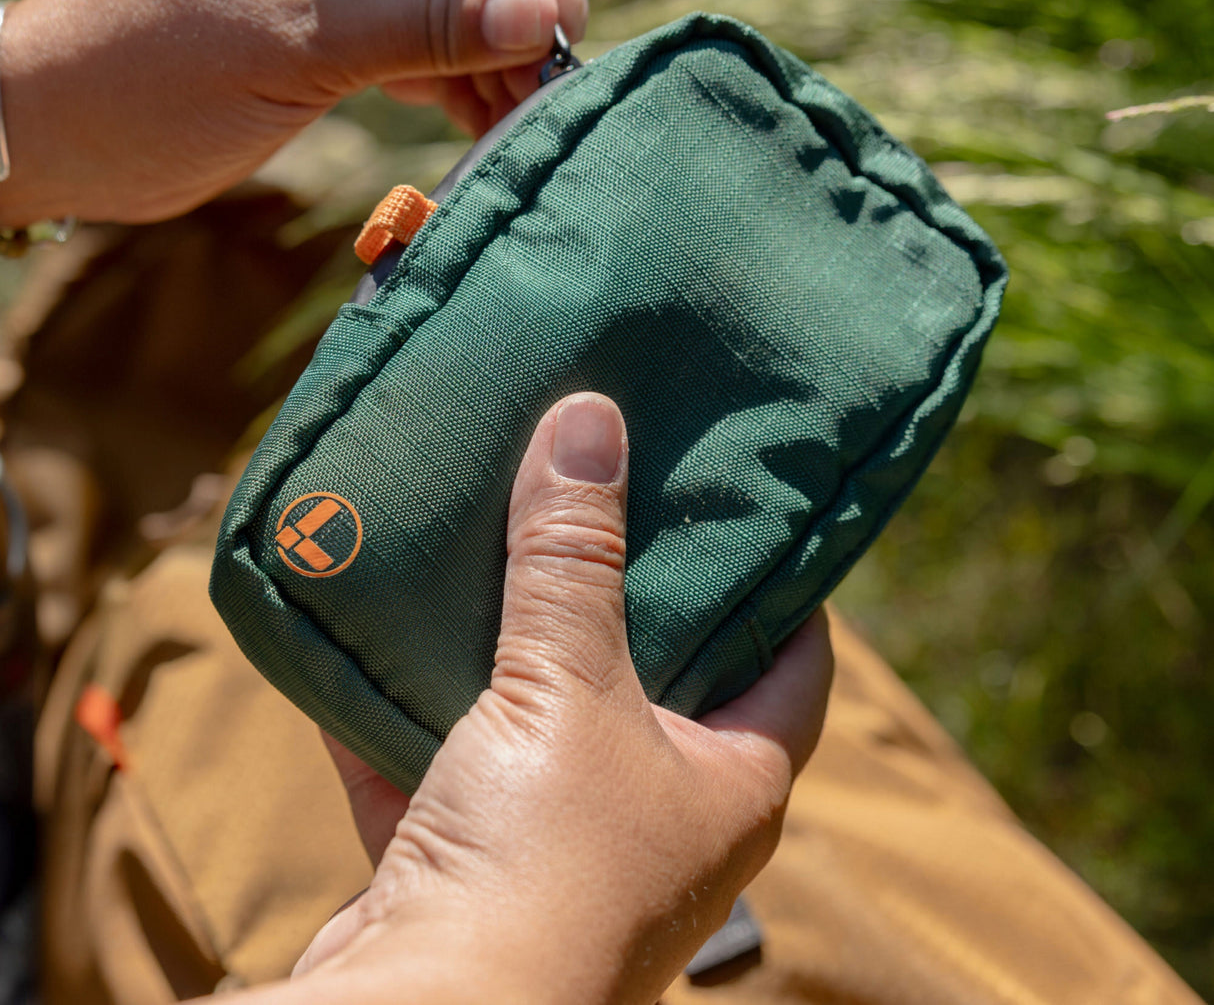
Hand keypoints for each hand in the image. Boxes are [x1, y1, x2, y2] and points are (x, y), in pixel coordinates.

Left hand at [0, 0, 585, 225]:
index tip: (563, 23)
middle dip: (526, 13)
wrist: (70, 135)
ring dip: (506, 61)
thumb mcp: (302, 41)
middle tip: (553, 90)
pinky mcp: (353, 36)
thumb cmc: (156, 65)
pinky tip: (492, 128)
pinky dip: (471, 89)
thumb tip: (546, 13)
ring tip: (527, 123)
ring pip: (469, 3)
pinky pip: (438, 50)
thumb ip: (431, 23)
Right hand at [265, 393, 832, 1004]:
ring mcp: (562, 842)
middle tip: (606, 491)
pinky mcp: (471, 860)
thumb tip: (590, 419)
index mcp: (731, 781)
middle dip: (626, 588)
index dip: (781, 580)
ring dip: (508, 640)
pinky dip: (410, 703)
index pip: (794, 658)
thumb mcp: (569, 689)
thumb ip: (574, 557)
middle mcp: (659, 816)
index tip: (743, 500)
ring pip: (543, 713)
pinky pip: (444, 757)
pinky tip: (380, 629)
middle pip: (660, 674)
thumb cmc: (542, 862)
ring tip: (497, 536)